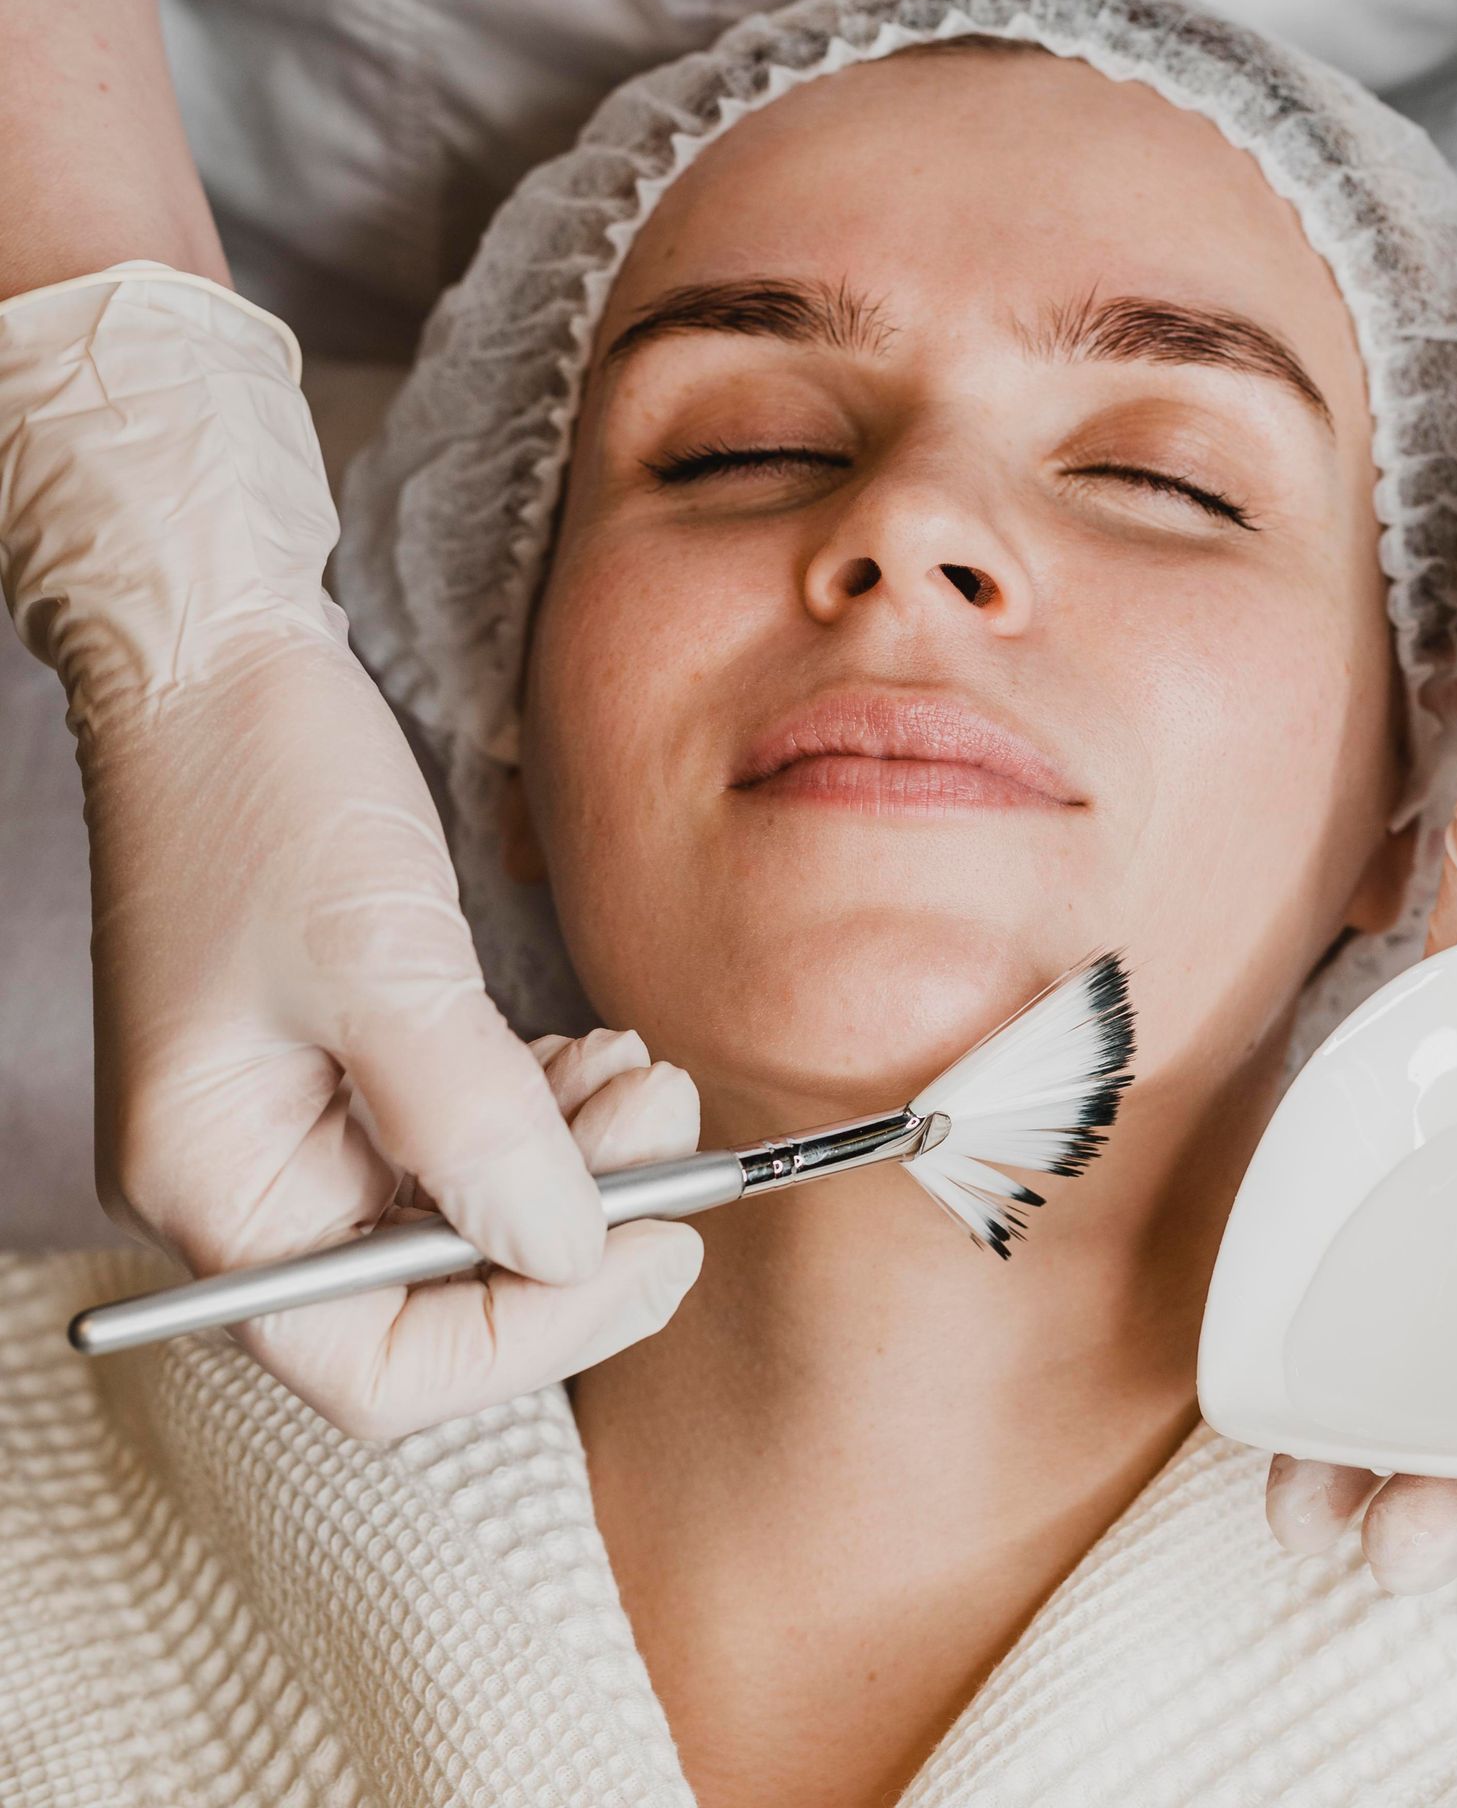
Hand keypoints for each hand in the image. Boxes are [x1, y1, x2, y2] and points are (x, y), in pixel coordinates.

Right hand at [0, 265, 699, 1436]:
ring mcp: (289, 1124)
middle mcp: (242, 1183)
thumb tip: (568, 1252)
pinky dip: (535, 1112)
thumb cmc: (266, 788)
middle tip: (678, 1130)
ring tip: (646, 1071)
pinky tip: (595, 1055)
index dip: (532, 1335)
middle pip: (427, 1299)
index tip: (664, 1251)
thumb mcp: (387, 961)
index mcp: (214, 1190)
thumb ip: (476, 1126)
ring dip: (569, 1164)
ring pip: (458, 1215)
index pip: (372, 1366)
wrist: (214, 655)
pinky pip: (454, 1138)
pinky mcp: (337, 1062)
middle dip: (569, 1230)